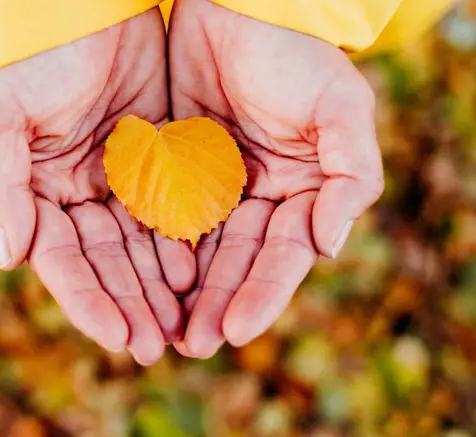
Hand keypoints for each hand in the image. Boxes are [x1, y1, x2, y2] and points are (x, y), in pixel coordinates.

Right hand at [0, 10, 194, 364]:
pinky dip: (182, 244)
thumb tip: (9, 258)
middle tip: (157, 348)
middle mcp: (79, 194)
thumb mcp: (3, 111)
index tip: (119, 339)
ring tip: (184, 326)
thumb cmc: (37, 54)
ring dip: (159, 288)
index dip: (89, 301)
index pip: (65, 261)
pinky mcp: (157, 161)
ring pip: (142, 247)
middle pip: (107, 264)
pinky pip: (171, 212)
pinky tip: (198, 274)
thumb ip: (3, 183)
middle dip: (131, 306)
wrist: (87, 4)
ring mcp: (120, 181)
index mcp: (40, 192)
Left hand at [168, 0, 383, 356]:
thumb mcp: (341, 106)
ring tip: (160, 332)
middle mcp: (257, 200)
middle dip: (215, 306)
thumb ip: (351, 175)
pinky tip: (140, 283)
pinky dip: (153, 253)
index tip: (235, 332)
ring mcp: (214, 189)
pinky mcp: (174, 173)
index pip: (281, 257)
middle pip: (235, 265)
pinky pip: (161, 219)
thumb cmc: (296, 55)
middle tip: (190, 347)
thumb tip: (331, 246)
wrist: (236, 9)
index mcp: (300, 193)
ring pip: (196, 252)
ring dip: (181, 294)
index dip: (261, 295)